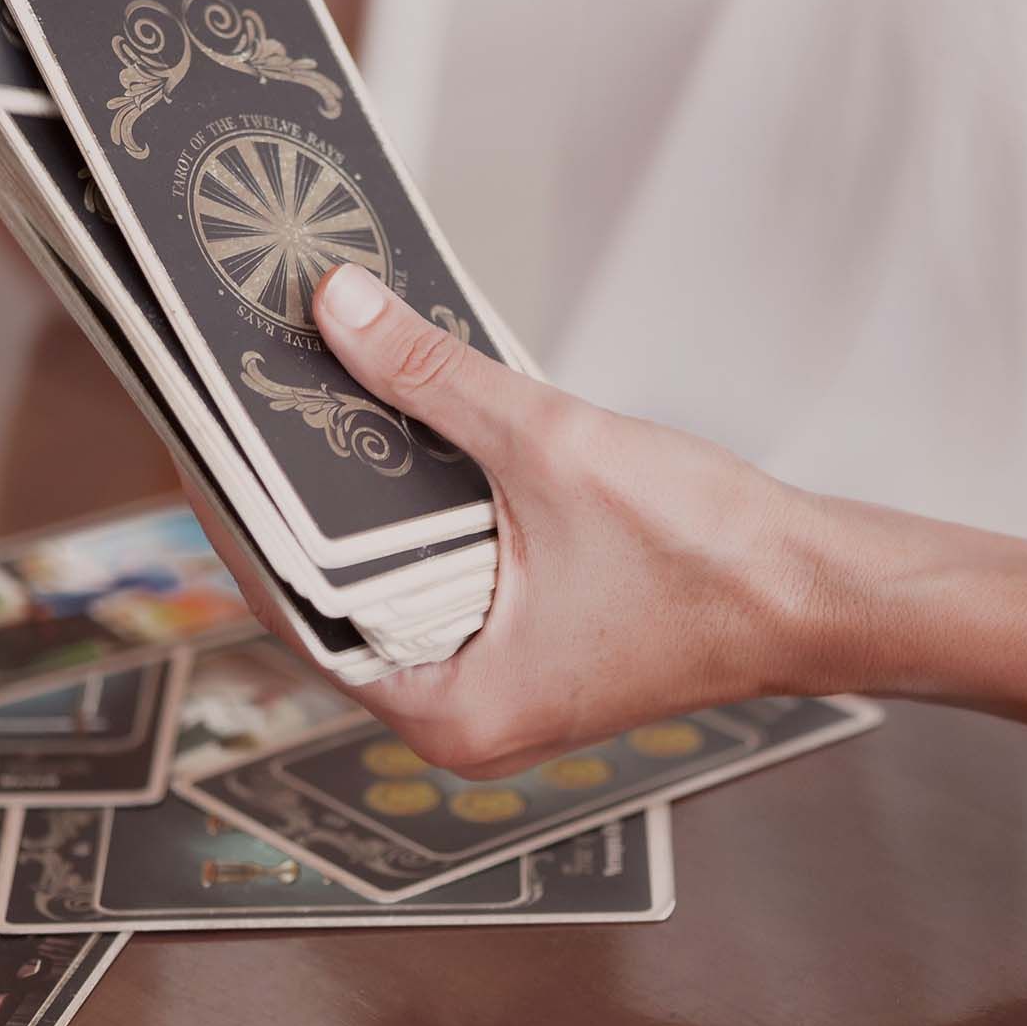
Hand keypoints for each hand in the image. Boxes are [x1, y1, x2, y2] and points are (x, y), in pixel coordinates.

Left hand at [195, 264, 830, 777]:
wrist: (823, 592)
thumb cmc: (714, 559)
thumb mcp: (552, 449)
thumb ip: (435, 380)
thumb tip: (340, 311)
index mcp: (447, 707)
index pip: (294, 608)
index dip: (242, 520)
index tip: (203, 444)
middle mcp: (457, 715)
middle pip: (334, 599)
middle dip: (295, 506)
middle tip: (245, 417)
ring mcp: (494, 687)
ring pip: (387, 587)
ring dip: (356, 508)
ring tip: (305, 418)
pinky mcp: (525, 652)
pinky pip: (438, 582)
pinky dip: (414, 520)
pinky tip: (394, 446)